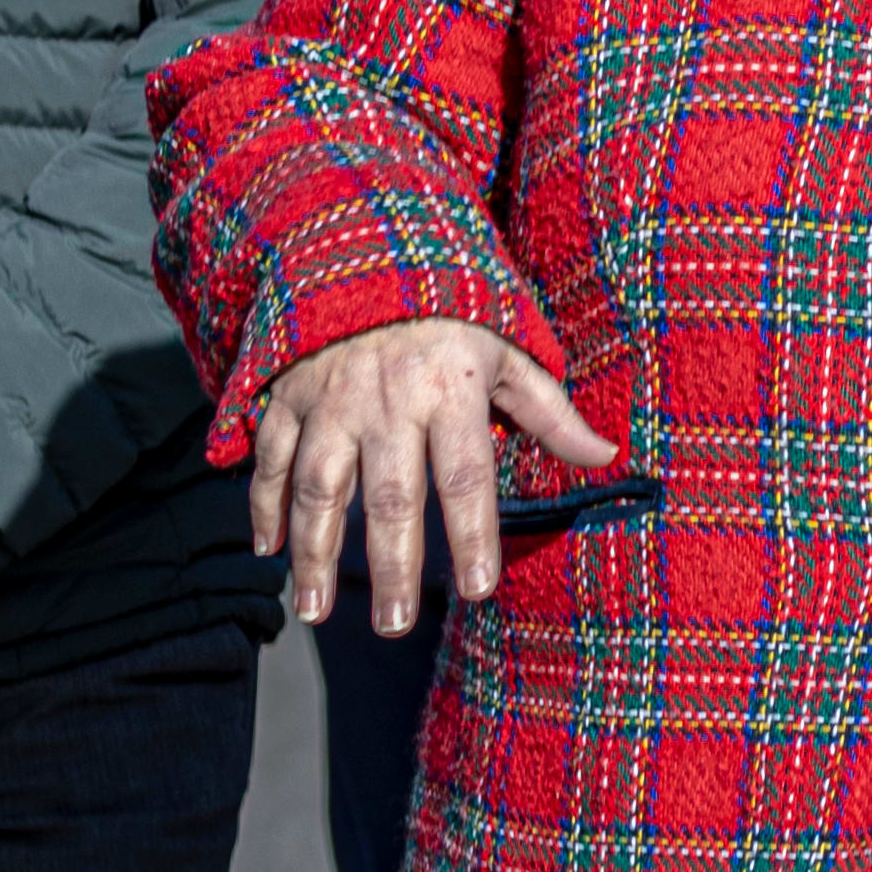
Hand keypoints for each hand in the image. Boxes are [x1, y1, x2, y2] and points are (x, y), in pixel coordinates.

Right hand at [247, 318, 619, 631]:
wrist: (366, 247)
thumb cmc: (452, 312)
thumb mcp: (510, 352)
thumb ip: (552, 413)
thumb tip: (607, 458)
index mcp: (449, 393)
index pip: (465, 476)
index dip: (473, 533)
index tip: (478, 588)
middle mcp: (387, 403)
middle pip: (389, 496)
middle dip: (391, 566)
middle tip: (395, 624)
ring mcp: (330, 401)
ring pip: (317, 487)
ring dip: (313, 553)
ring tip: (314, 611)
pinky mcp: (286, 395)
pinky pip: (270, 457)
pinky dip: (263, 503)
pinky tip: (267, 550)